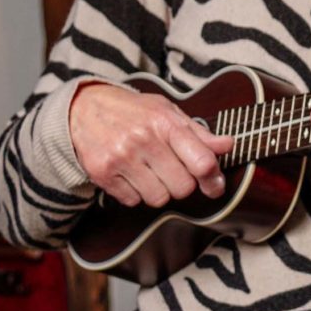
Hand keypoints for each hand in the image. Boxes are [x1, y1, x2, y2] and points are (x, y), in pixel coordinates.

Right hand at [68, 81, 233, 208]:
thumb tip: (227, 146)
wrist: (83, 109)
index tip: (213, 183)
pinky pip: (133, 201)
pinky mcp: (103, 174)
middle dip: (182, 184)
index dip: (212, 178)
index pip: (201, 161)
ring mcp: (121, 158)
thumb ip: (198, 133)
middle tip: (172, 171)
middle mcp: (143, 140)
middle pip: (183, 187)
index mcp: (165, 123)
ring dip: (159, 191)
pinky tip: (131, 175)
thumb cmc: (132, 112)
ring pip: (159, 199)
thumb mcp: (167, 112)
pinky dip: (135, 193)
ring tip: (149, 172)